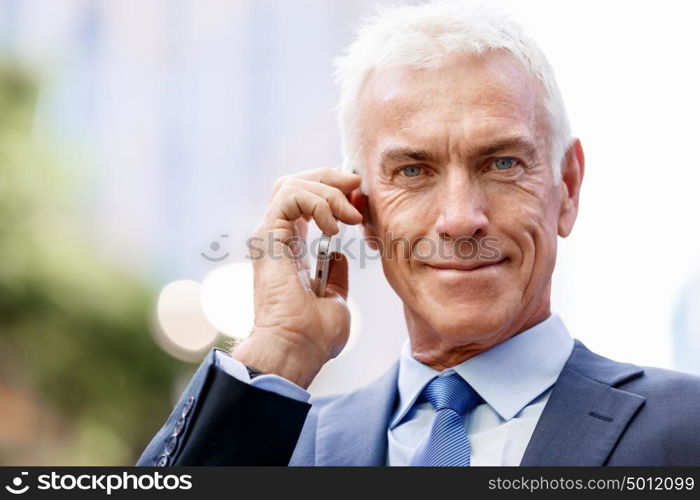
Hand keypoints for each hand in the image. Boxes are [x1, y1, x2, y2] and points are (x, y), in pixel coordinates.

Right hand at [231, 168, 362, 387]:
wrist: (297, 349)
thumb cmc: (313, 335)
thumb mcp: (335, 297)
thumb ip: (335, 273)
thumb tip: (338, 254)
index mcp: (289, 249)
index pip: (304, 200)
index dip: (333, 190)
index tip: (361, 198)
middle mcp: (276, 238)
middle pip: (295, 183)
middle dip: (330, 178)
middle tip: (357, 186)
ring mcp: (269, 236)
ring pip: (292, 184)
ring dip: (329, 191)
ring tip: (351, 215)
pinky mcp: (268, 237)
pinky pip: (290, 198)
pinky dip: (318, 203)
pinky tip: (334, 226)